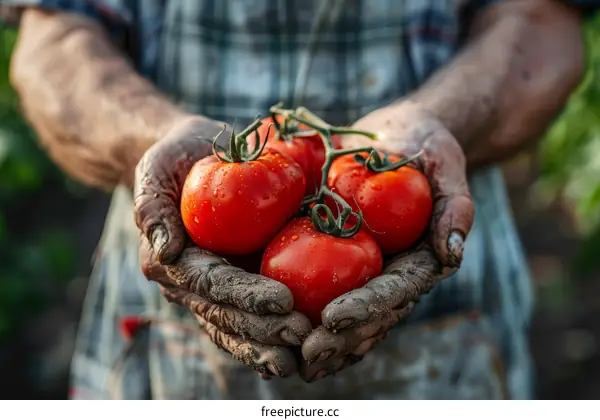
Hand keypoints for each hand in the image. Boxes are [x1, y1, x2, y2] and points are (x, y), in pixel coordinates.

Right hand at [134, 116, 312, 377]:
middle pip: (229, 315)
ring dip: (273, 344)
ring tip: (309, 353)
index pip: (212, 283)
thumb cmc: (177, 159)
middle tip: (305, 335)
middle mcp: (193, 285)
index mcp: (173, 262)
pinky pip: (257, 316)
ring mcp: (218, 291)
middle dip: (266, 329)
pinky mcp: (240, 284)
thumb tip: (165, 250)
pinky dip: (277, 335)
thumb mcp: (157, 167)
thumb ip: (152, 206)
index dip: (245, 296)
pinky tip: (307, 348)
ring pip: (242, 327)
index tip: (283, 301)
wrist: (196, 159)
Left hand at [299, 100, 474, 381]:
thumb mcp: (445, 163)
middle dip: (338, 339)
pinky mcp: (341, 260)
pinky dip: (303, 313)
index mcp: (419, 259)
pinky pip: (323, 291)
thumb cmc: (425, 145)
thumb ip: (454, 206)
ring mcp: (366, 271)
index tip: (332, 318)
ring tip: (288, 359)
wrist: (397, 137)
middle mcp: (391, 273)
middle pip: (368, 316)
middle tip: (305, 354)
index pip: (393, 291)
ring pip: (346, 316)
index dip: (365, 307)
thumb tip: (450, 253)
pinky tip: (274, 329)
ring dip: (320, 340)